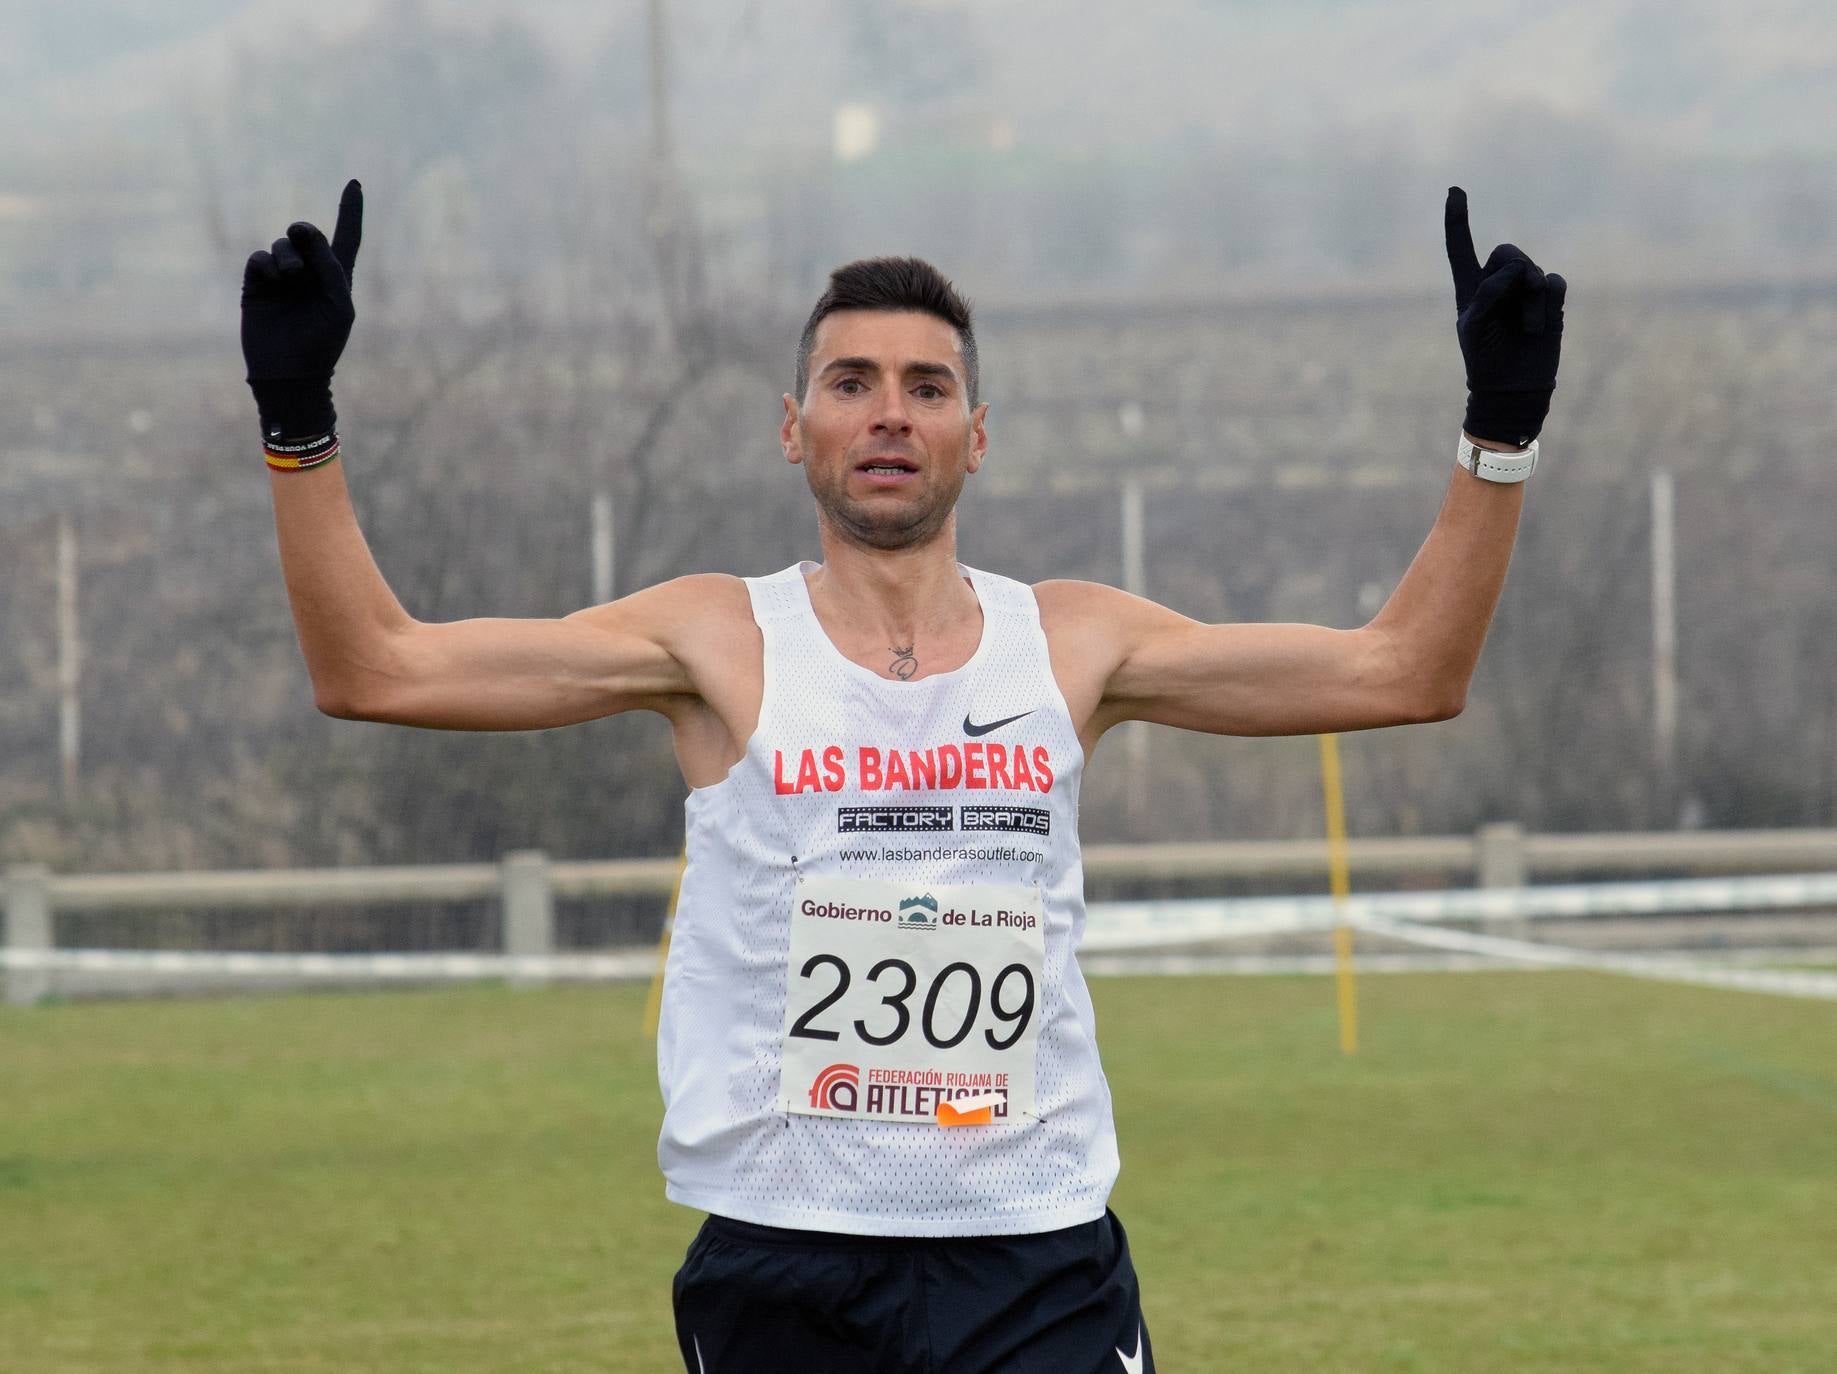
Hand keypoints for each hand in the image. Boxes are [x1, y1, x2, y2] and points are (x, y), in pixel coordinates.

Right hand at [241, 180, 363, 440]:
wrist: (290, 373)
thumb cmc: (322, 343)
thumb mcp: (338, 303)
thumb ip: (329, 264)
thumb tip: (303, 230)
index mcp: (338, 278)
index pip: (346, 238)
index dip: (350, 211)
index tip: (355, 183)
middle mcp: (310, 273)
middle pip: (307, 235)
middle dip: (305, 234)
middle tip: (302, 236)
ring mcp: (282, 278)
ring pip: (282, 245)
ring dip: (288, 256)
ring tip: (290, 278)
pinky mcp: (257, 284)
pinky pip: (260, 257)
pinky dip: (266, 263)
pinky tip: (272, 280)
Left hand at [1445, 187, 1564, 447]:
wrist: (1514, 388)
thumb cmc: (1485, 359)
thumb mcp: (1474, 326)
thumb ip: (1488, 292)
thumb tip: (1519, 272)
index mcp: (1470, 288)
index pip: (1461, 247)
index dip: (1458, 220)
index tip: (1454, 189)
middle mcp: (1497, 283)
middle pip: (1507, 252)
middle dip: (1512, 273)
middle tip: (1512, 300)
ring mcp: (1525, 291)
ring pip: (1532, 269)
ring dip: (1529, 300)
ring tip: (1526, 329)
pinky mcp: (1550, 301)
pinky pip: (1555, 282)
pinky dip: (1548, 302)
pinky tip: (1540, 325)